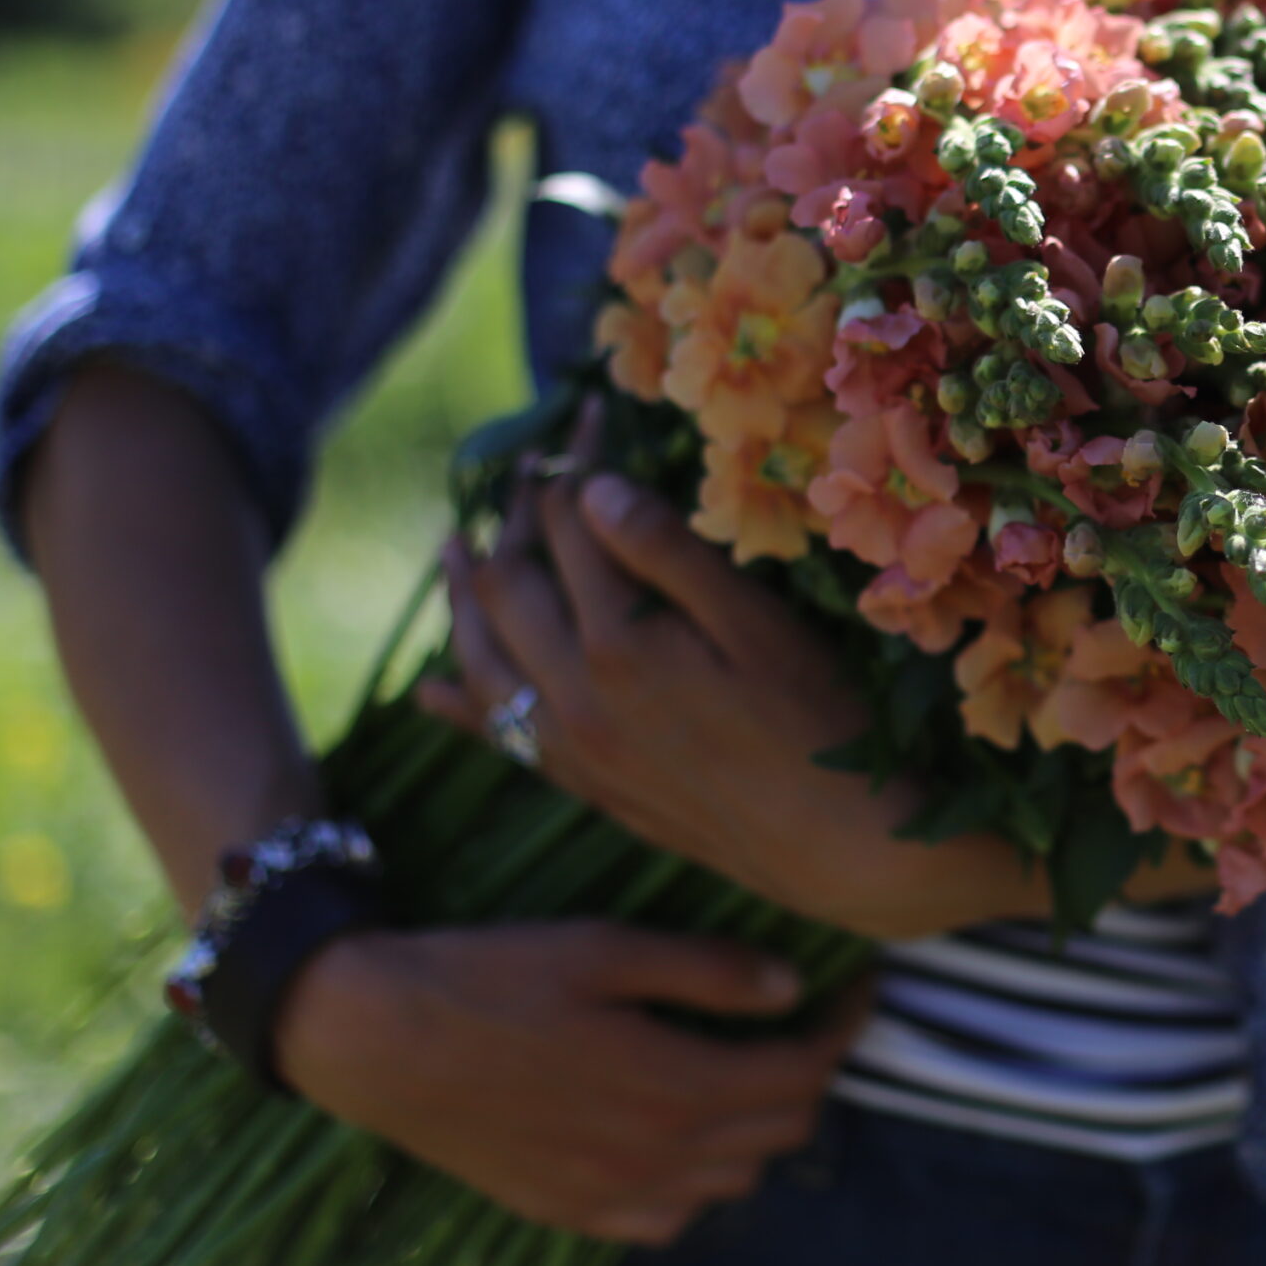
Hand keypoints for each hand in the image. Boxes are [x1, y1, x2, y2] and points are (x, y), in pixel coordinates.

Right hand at [275, 921, 870, 1243]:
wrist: (376, 1039)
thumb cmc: (492, 975)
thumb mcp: (604, 946)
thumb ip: (705, 971)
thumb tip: (792, 987)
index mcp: (673, 1084)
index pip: (801, 1072)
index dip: (841, 1028)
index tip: (854, 988)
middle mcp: (654, 1156)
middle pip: (780, 1130)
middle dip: (810, 1072)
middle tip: (805, 1021)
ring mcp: (609, 1194)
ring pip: (733, 1181)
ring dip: (760, 1128)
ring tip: (748, 1068)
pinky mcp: (567, 1211)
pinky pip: (668, 1219)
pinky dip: (700, 1180)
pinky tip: (683, 1132)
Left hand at [425, 464, 1104, 934]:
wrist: (834, 851)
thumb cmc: (820, 724)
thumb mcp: (760, 627)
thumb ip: (670, 555)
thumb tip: (591, 487)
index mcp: (619, 641)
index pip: (572, 524)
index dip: (574, 460)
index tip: (588, 413)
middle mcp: (573, 694)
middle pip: (511, 584)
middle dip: (514, 515)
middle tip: (527, 467)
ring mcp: (571, 745)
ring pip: (483, 657)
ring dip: (462, 597)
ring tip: (450, 549)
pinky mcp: (584, 783)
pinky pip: (497, 735)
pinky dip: (458, 704)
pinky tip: (431, 690)